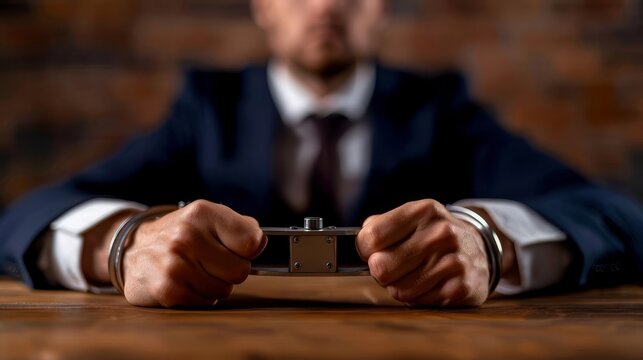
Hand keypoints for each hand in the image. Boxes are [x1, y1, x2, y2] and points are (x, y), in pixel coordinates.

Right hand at [122, 200, 266, 306]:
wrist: (134, 249)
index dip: (248, 250)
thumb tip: (261, 243)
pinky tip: (186, 282)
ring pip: (224, 289)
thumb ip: (242, 227)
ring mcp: (175, 263)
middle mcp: (186, 235)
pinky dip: (200, 296)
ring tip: (198, 271)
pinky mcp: (166, 289)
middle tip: (214, 262)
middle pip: (240, 271)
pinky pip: (205, 301)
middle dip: (231, 270)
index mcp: (202, 213)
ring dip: (215, 285)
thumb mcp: (210, 218)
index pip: (251, 241)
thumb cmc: (184, 234)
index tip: (237, 248)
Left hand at [356, 199, 489, 306]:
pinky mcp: (462, 286)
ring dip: (399, 287)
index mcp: (424, 211)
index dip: (365, 250)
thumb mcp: (411, 218)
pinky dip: (418, 298)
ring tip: (413, 276)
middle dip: (381, 272)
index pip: (372, 236)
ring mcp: (454, 260)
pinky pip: (418, 302)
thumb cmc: (433, 235)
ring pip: (398, 289)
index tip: (372, 252)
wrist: (479, 249)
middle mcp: (442, 232)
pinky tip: (430, 285)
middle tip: (393, 267)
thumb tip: (357, 244)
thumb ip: (379, 226)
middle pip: (380, 267)